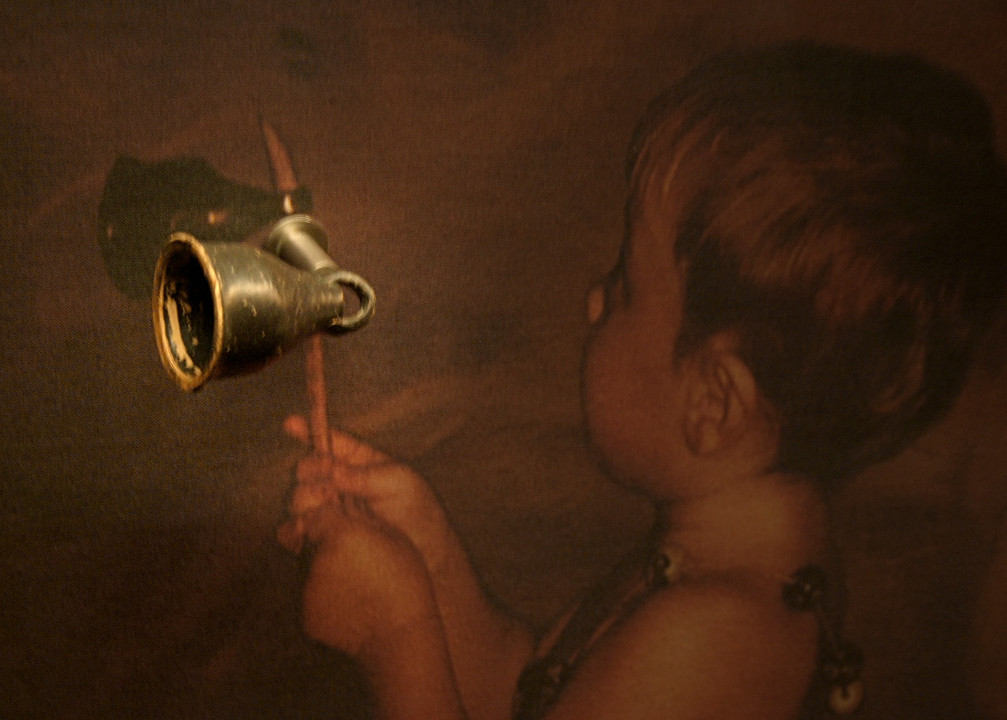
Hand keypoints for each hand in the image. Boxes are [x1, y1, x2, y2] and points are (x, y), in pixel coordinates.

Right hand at [277, 416, 454, 572]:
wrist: (425, 556)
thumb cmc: (419, 512)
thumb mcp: (399, 482)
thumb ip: (364, 475)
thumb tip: (331, 471)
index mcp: (359, 462)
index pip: (329, 441)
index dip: (308, 430)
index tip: (290, 424)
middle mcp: (340, 484)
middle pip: (307, 469)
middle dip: (312, 471)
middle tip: (330, 484)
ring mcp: (330, 511)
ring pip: (299, 499)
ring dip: (308, 500)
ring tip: (331, 508)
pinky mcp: (322, 539)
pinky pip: (296, 531)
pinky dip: (294, 529)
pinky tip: (305, 530)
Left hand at [295, 495, 438, 656]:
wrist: (400, 634)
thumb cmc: (405, 580)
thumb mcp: (391, 536)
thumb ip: (360, 515)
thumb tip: (341, 498)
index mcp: (339, 532)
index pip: (318, 511)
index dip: (329, 515)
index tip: (342, 524)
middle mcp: (317, 557)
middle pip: (310, 539)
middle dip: (324, 541)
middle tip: (352, 556)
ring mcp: (308, 588)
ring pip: (308, 567)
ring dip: (324, 568)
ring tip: (355, 583)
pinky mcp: (306, 613)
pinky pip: (311, 595)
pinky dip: (325, 596)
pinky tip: (350, 602)